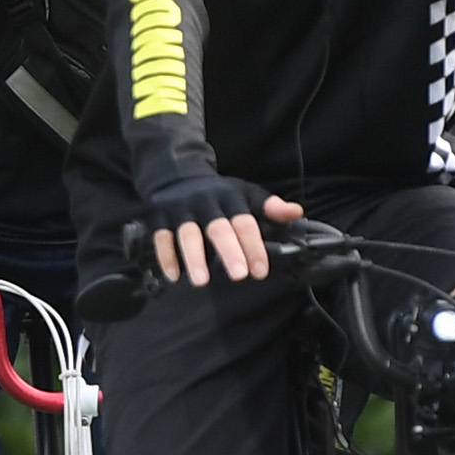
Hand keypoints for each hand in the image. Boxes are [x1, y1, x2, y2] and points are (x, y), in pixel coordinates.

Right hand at [144, 174, 295, 285]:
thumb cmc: (217, 193)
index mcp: (228, 197)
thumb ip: (270, 207)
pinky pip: (161, 238)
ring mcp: (179, 209)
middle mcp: (204, 201)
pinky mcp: (158, 216)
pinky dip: (166, 257)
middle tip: (238, 275)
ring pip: (187, 234)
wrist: (176, 174)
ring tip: (201, 281)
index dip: (254, 246)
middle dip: (228, 252)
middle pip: (217, 228)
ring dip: (194, 258)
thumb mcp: (245, 194)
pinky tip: (174, 275)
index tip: (260, 271)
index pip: (244, 223)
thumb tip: (296, 212)